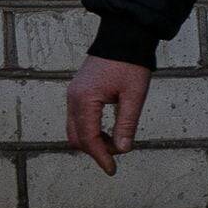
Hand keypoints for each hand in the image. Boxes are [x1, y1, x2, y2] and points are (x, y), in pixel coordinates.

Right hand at [65, 56, 152, 175]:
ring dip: (93, 140)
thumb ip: (127, 123)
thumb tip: (123, 149)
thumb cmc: (130, 64)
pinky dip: (90, 130)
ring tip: (117, 141)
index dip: (100, 156)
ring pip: (75, 129)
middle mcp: (73, 99)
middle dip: (96, 150)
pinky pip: (78, 119)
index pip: (88, 138)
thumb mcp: (134, 95)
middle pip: (76, 137)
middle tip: (118, 154)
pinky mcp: (78, 92)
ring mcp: (73, 95)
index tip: (112, 170)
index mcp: (84, 100)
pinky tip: (109, 132)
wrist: (123, 37)